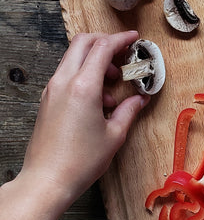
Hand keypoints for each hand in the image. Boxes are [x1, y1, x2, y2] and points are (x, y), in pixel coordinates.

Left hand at [20, 31, 148, 206]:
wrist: (47, 181)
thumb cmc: (79, 162)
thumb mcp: (114, 135)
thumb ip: (129, 111)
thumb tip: (139, 99)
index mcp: (83, 86)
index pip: (102, 47)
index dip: (121, 39)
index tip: (134, 38)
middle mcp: (64, 82)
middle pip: (83, 43)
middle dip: (105, 43)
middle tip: (123, 55)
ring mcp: (52, 90)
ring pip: (73, 58)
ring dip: (95, 61)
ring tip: (112, 86)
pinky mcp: (47, 100)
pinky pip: (66, 75)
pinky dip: (84, 75)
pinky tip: (98, 100)